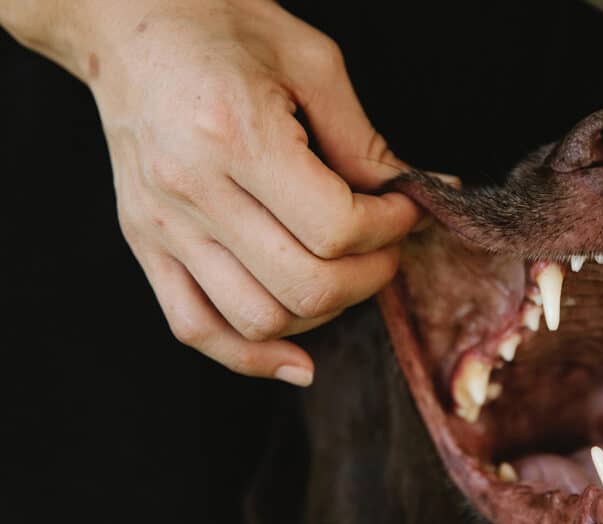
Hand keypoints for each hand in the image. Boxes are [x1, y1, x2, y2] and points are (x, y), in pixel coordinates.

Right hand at [8, 0, 422, 384]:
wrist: (126, 19)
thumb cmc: (221, 27)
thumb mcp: (311, 63)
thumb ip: (366, 140)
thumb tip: (424, 191)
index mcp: (236, 136)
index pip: (336, 228)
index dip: (390, 228)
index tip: (405, 208)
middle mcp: (192, 191)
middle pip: (306, 284)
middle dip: (370, 275)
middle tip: (387, 244)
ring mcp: (162, 225)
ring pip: (259, 319)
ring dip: (323, 310)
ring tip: (344, 273)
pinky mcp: (146, 243)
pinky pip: (196, 328)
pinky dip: (251, 357)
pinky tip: (297, 359)